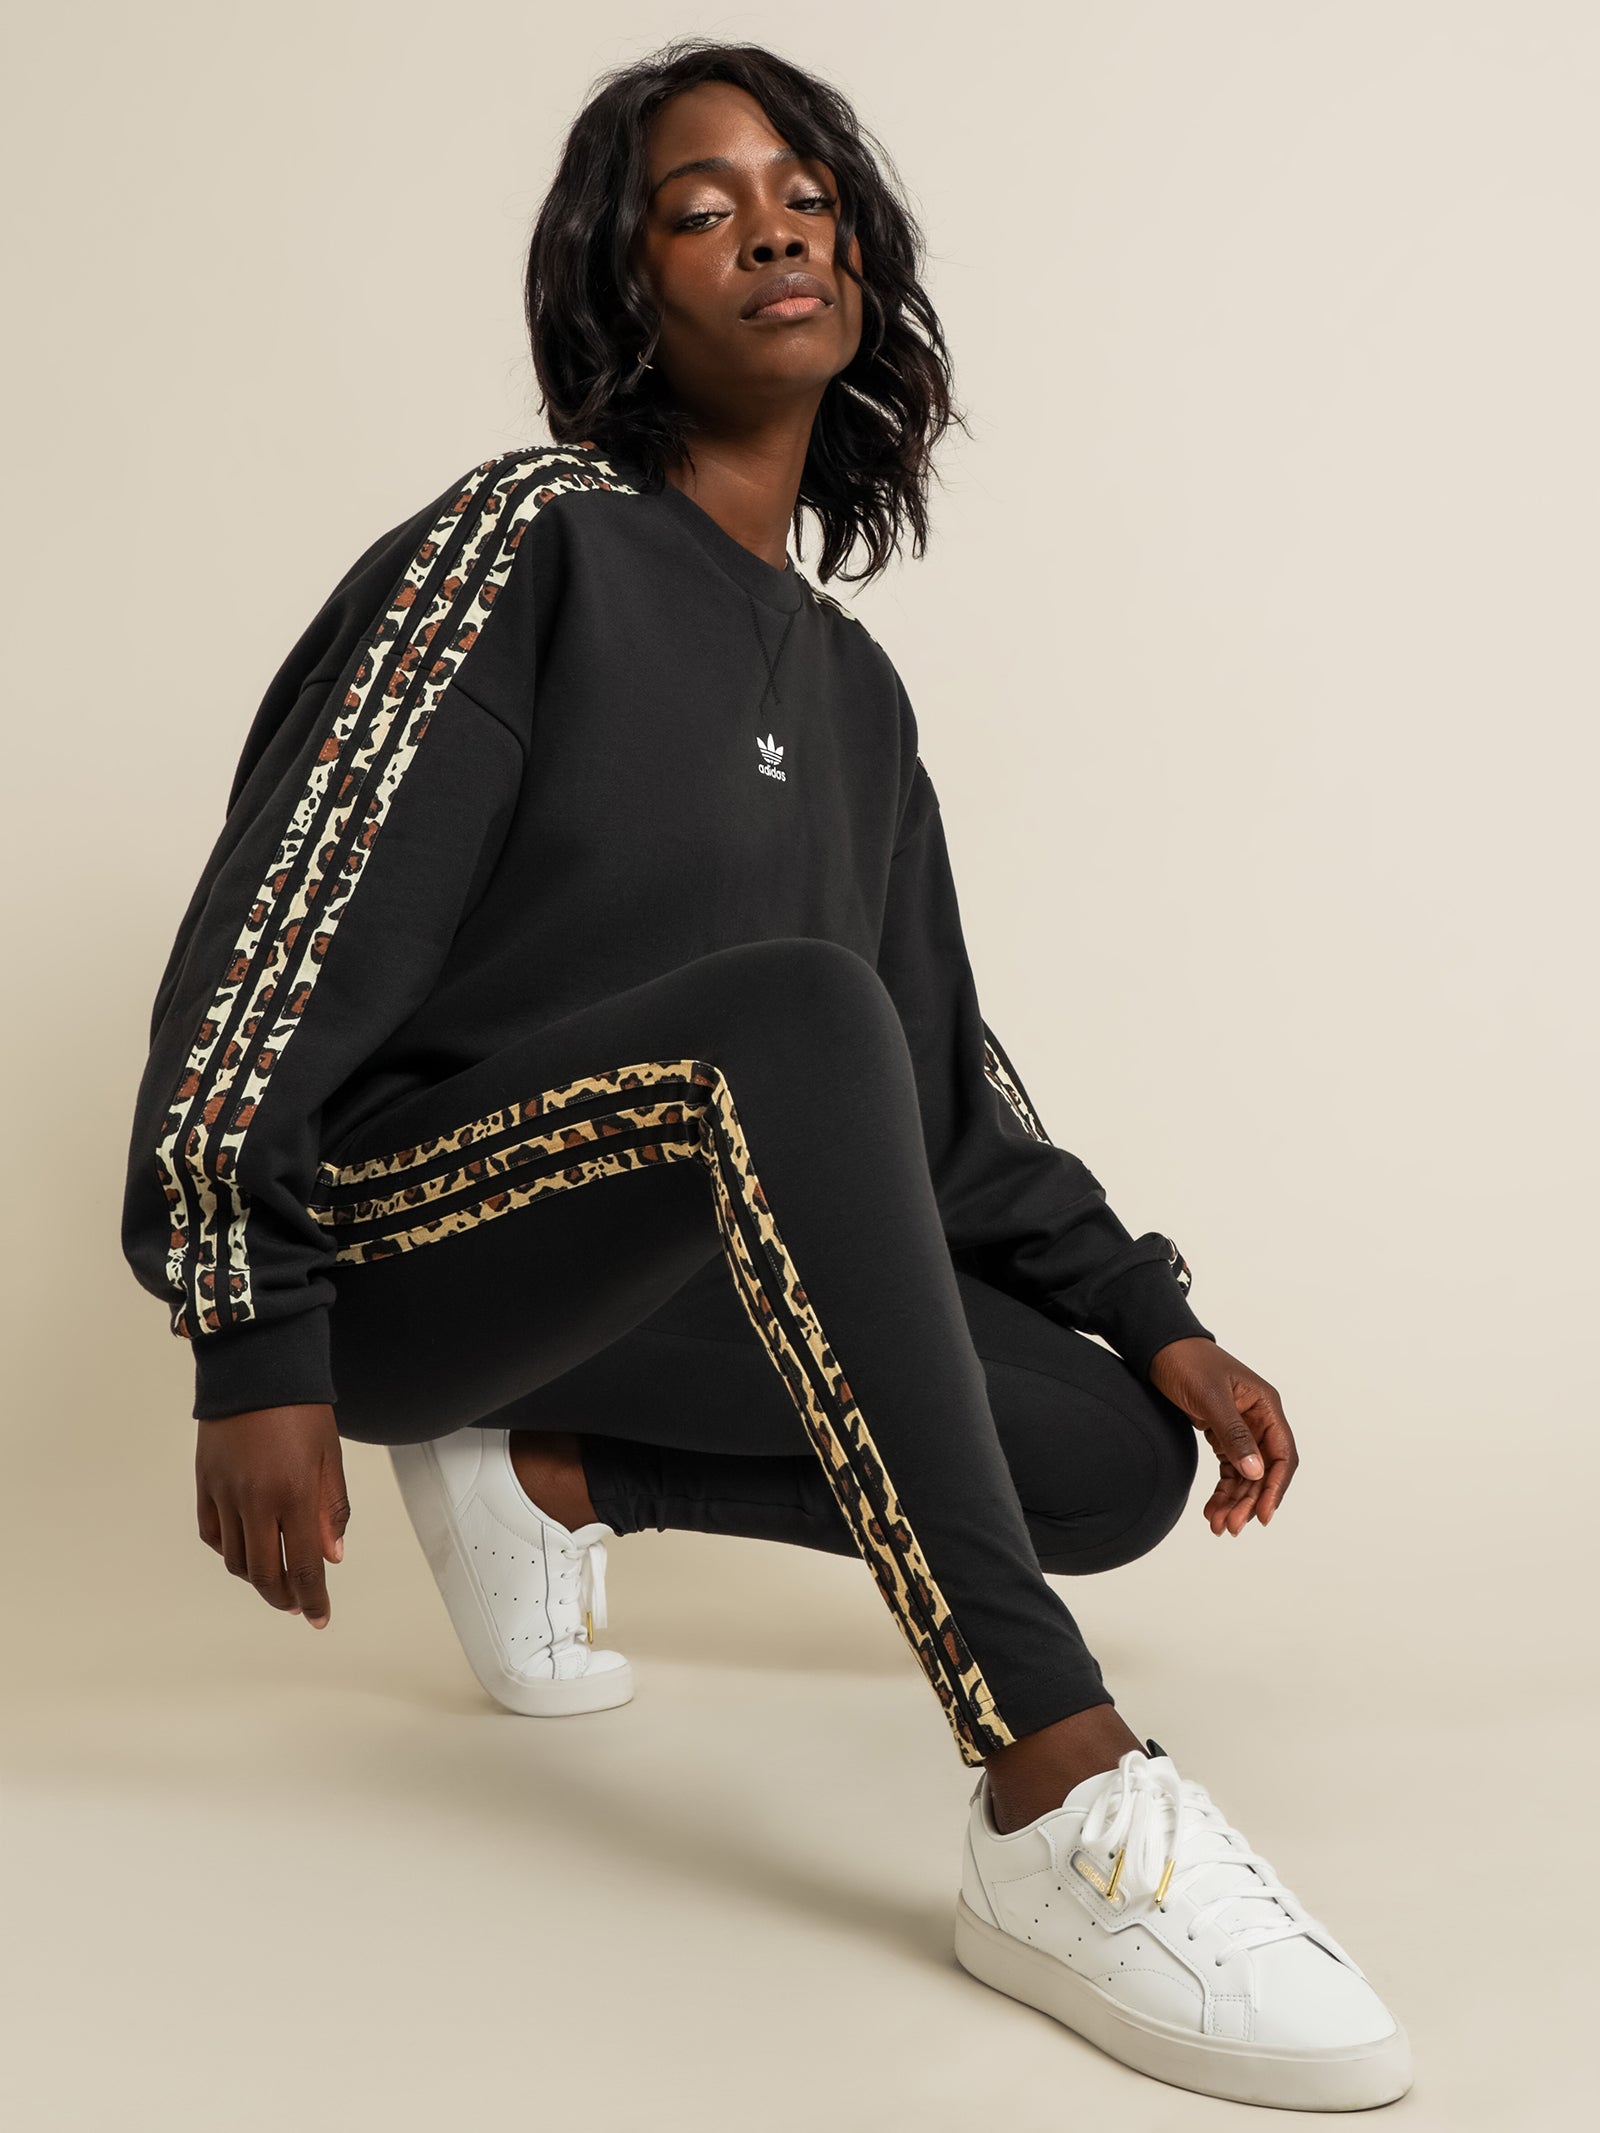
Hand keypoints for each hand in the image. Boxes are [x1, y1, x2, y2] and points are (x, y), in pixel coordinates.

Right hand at [195, 1402, 350, 1625]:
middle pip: (265, 1574)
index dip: (313, 1599)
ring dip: (258, 1578)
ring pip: (237, 1560)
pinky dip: (230, 1552)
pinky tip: (247, 1549)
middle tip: (297, 1604)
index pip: (306, 1566)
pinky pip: (214, 1535)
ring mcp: (225, 1495)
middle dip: (284, 1597)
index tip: (319, 1618)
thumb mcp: (329, 1457)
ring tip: (277, 1578)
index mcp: (294, 1495)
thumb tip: (332, 1557)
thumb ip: (332, 1509)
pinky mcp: (204, 1485)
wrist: (255, 1368)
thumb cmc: (302, 1409)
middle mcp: (256, 1502)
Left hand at [1147, 1338, 1298, 1535]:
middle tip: (1230, 1527)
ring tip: (1217, 1526)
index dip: (1276, 1487)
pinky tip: (1211, 1510)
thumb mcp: (1210, 1397)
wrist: (1158, 1348)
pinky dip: (1222, 1491)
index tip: (1264, 1515)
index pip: (1283, 1454)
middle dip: (1249, 1501)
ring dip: (1234, 1502)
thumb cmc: (1187, 1363)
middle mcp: (1258, 1419)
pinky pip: (1229, 1469)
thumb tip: (1256, 1472)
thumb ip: (1234, 1434)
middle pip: (1264, 1471)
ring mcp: (1241, 1428)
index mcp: (1265, 1406)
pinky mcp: (1222, 1435)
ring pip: (1246, 1475)